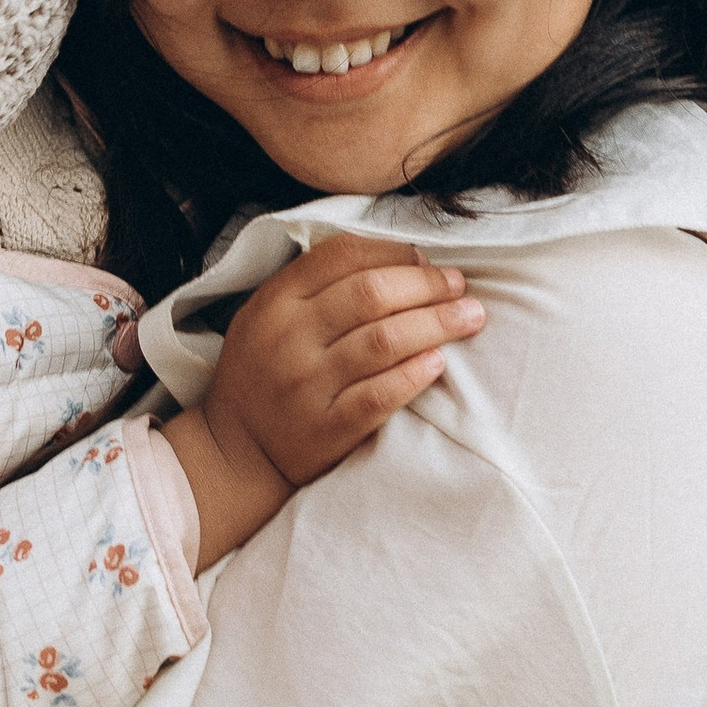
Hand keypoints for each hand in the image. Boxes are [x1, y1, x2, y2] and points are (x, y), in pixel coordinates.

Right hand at [160, 233, 485, 564]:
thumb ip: (313, 285)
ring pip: (383, 341)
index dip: (394, 252)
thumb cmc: (262, 376)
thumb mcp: (265, 316)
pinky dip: (413, 376)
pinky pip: (379, 396)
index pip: (343, 255)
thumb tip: (396, 259)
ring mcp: (307, 385)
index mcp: (276, 301)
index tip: (426, 260)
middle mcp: (290, 338)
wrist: (235, 454)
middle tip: (460, 286)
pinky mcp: (326, 428)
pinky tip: (439, 363)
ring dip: (437, 324)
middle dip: (427, 284)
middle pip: (372, 294)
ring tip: (471, 316)